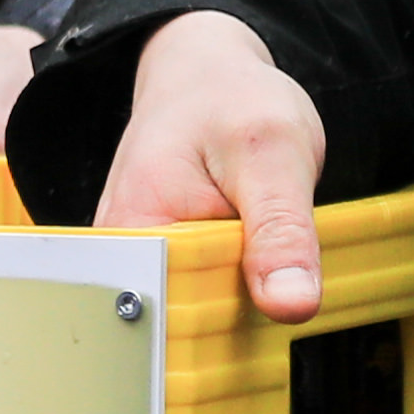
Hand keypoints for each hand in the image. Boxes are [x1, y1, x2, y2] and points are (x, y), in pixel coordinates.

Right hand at [93, 8, 327, 321]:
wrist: (210, 78)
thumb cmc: (232, 101)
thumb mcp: (273, 154)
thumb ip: (281, 230)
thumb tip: (291, 305)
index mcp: (130, 229)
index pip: (163, 318)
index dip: (215, 335)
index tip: (256, 326)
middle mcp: (122, 255)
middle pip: (181, 328)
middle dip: (234, 319)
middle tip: (270, 277)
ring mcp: (144, 264)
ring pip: (196, 319)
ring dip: (239, 306)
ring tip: (260, 267)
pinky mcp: (168, 267)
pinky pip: (204, 303)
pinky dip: (237, 294)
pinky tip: (249, 269)